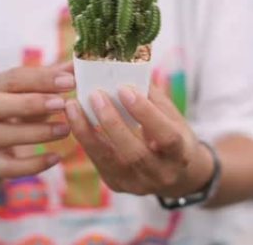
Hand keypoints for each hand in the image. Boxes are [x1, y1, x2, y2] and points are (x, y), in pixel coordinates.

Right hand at [0, 62, 74, 178]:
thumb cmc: (23, 108)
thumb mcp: (35, 90)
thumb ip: (56, 76)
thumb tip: (82, 60)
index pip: (14, 78)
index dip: (41, 79)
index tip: (70, 81)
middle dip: (32, 103)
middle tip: (62, 104)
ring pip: (3, 135)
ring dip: (35, 132)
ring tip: (65, 129)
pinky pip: (8, 167)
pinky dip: (32, 165)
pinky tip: (56, 158)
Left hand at [65, 85, 213, 197]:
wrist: (177, 174)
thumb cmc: (173, 135)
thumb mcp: (172, 117)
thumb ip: (151, 97)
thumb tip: (126, 66)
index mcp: (180, 155)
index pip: (165, 137)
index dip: (145, 114)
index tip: (125, 89)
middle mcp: (160, 174)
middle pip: (134, 153)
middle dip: (111, 123)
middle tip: (94, 95)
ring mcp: (137, 184)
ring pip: (108, 160)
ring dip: (87, 132)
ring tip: (72, 106)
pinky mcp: (117, 184)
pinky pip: (98, 161)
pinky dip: (85, 138)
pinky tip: (74, 119)